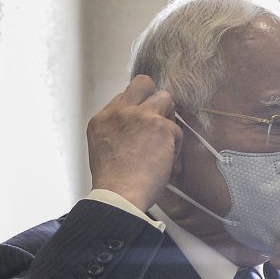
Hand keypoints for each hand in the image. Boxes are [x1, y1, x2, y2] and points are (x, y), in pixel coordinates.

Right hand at [86, 74, 182, 210]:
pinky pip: (177, 129)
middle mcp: (121, 112)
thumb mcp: (102, 148)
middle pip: (144, 83)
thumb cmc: (114, 182)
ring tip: (165, 143)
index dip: (139, 105)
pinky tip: (167, 161)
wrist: (119, 195)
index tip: (145, 118)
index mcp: (103, 118)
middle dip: (155, 98)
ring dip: (169, 119)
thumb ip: (117, 130)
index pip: (126, 95)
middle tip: (159, 121)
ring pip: (166, 98)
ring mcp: (141, 116)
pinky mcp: (161, 127)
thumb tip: (135, 128)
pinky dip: (175, 146)